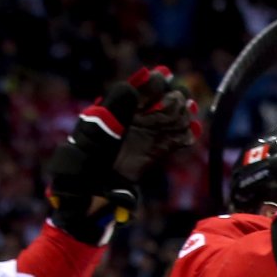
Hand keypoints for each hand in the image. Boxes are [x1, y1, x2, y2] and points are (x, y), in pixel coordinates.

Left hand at [48, 67, 192, 243]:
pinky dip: (184, 138)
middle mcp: (129, 124)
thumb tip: (131, 88)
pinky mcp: (150, 157)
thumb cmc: (83, 166)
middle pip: (156, 104)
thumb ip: (113, 112)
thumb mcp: (94, 134)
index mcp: (113, 113)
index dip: (151, 82)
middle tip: (179, 100)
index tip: (164, 76)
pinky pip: (171, 144)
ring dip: (180, 116)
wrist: (86, 200)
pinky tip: (193, 131)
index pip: (136, 91)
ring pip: (167, 122)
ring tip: (189, 112)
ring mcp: (141, 140)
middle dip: (170, 99)